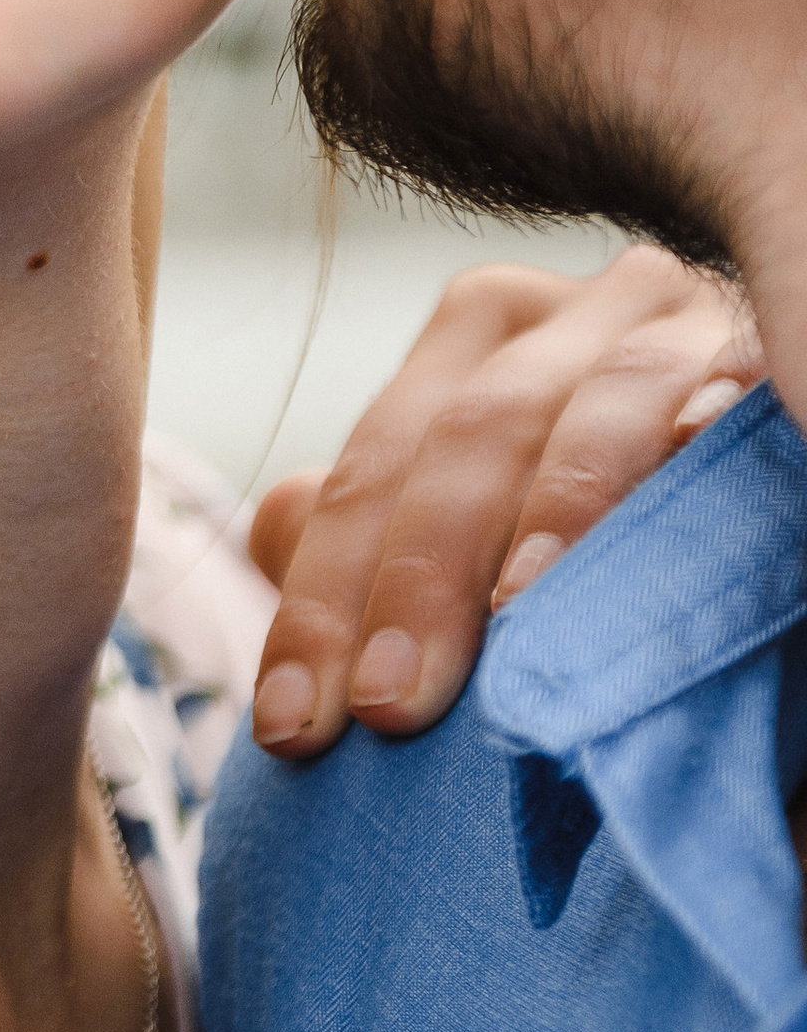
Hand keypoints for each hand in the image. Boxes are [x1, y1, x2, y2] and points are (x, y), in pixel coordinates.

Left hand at [248, 248, 756, 756]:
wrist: (764, 483)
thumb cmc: (598, 512)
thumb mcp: (480, 501)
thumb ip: (374, 520)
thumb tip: (275, 524)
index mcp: (489, 329)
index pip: (380, 459)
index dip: (323, 594)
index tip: (292, 723)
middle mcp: (582, 309)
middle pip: (472, 432)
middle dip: (418, 575)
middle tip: (387, 705)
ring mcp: (686, 326)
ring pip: (599, 408)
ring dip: (554, 518)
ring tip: (513, 623)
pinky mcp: (770, 364)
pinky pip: (727, 411)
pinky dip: (686, 474)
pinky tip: (656, 545)